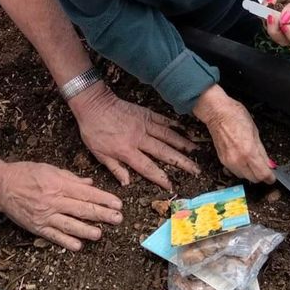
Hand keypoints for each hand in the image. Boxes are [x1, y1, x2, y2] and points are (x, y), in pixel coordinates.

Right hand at [0, 161, 123, 251]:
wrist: (1, 185)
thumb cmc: (26, 173)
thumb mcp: (50, 169)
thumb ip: (71, 178)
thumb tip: (90, 184)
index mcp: (59, 184)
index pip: (87, 193)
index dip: (104, 199)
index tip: (118, 204)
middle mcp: (54, 200)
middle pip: (82, 209)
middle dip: (102, 214)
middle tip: (118, 219)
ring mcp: (45, 215)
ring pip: (70, 225)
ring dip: (87, 230)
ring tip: (100, 234)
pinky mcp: (37, 226)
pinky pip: (54, 236)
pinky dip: (66, 242)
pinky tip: (78, 246)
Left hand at [69, 83, 199, 189]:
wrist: (93, 104)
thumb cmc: (93, 130)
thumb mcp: (98, 154)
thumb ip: (115, 168)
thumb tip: (127, 183)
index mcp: (127, 151)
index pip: (148, 168)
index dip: (160, 178)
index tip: (171, 185)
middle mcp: (139, 139)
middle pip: (165, 153)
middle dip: (182, 163)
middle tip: (196, 170)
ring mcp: (144, 124)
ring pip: (168, 136)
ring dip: (183, 144)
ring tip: (196, 151)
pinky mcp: (145, 113)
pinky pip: (162, 120)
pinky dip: (174, 125)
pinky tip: (184, 130)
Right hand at [192, 85, 273, 182]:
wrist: (217, 113)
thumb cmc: (235, 116)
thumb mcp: (255, 132)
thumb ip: (262, 152)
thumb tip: (269, 164)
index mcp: (248, 151)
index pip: (262, 174)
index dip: (270, 177)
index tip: (272, 176)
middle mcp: (238, 160)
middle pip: (254, 179)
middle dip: (261, 175)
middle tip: (265, 168)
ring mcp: (229, 161)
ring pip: (244, 177)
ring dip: (251, 173)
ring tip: (254, 162)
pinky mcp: (222, 160)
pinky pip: (235, 171)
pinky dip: (242, 169)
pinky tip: (244, 160)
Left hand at [262, 0, 289, 48]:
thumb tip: (285, 20)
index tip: (285, 25)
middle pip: (286, 40)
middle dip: (276, 31)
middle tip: (271, 16)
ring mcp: (285, 22)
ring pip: (274, 33)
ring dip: (268, 22)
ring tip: (270, 3)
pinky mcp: (275, 17)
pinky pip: (266, 21)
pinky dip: (263, 12)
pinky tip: (269, 0)